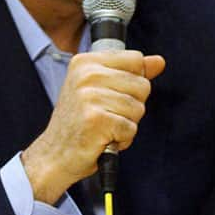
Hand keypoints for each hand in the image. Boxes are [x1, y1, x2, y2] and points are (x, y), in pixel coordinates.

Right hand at [22, 50, 164, 202]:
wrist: (55, 155)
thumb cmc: (80, 122)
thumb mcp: (102, 88)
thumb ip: (132, 72)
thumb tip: (159, 61)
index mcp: (86, 62)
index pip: (136, 59)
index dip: (134, 82)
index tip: (112, 94)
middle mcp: (86, 75)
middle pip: (142, 85)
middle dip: (132, 106)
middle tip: (106, 115)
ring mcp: (89, 97)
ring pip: (138, 108)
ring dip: (127, 124)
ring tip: (104, 128)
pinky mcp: (96, 119)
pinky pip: (131, 128)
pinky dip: (122, 139)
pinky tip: (103, 139)